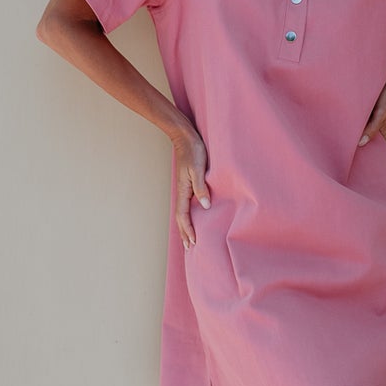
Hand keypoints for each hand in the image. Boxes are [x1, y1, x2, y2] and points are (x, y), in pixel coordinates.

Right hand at [173, 125, 210, 248]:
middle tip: (190, 248)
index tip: (194, 242)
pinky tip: (193, 217)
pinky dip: (188, 216)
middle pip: (181, 218)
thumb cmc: (193, 150)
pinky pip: (186, 205)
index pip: (184, 215)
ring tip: (189, 238)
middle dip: (185, 233)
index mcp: (183, 190)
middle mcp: (182, 192)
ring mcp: (184, 188)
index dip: (188, 229)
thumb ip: (201, 187)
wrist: (184, 136)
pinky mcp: (187, 184)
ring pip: (183, 212)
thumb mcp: (198, 168)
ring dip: (185, 226)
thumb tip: (205, 206)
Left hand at [358, 64, 385, 170]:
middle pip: (379, 145)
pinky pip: (366, 123)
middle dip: (378, 158)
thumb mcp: (380, 112)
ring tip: (358, 154)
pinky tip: (353, 127)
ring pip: (371, 134)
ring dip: (367, 142)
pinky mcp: (372, 107)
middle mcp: (379, 124)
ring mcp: (376, 116)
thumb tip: (361, 144)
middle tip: (371, 171)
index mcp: (383, 128)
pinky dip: (362, 127)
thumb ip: (372, 128)